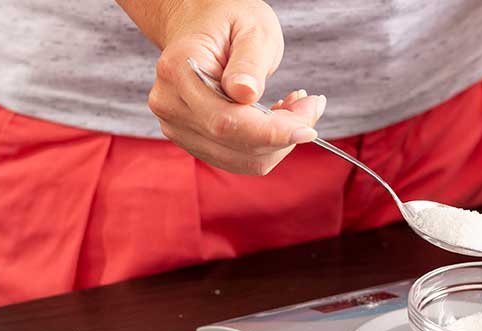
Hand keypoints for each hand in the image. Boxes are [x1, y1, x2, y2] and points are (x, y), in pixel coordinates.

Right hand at [130, 0, 325, 174]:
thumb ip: (249, 63)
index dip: (272, 132)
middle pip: (236, 144)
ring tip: (295, 108)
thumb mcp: (251, 29)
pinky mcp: (193, 140)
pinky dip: (267, 146)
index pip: (226, 121)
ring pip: (242, 159)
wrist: (202, 23)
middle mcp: (171, 105)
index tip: (308, 129)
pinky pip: (239, 158)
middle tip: (311, 106)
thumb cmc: (228, 19)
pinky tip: (277, 119)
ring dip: (278, 142)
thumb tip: (246, 94)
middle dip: (284, 134)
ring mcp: (178, 126)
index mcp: (179, 71)